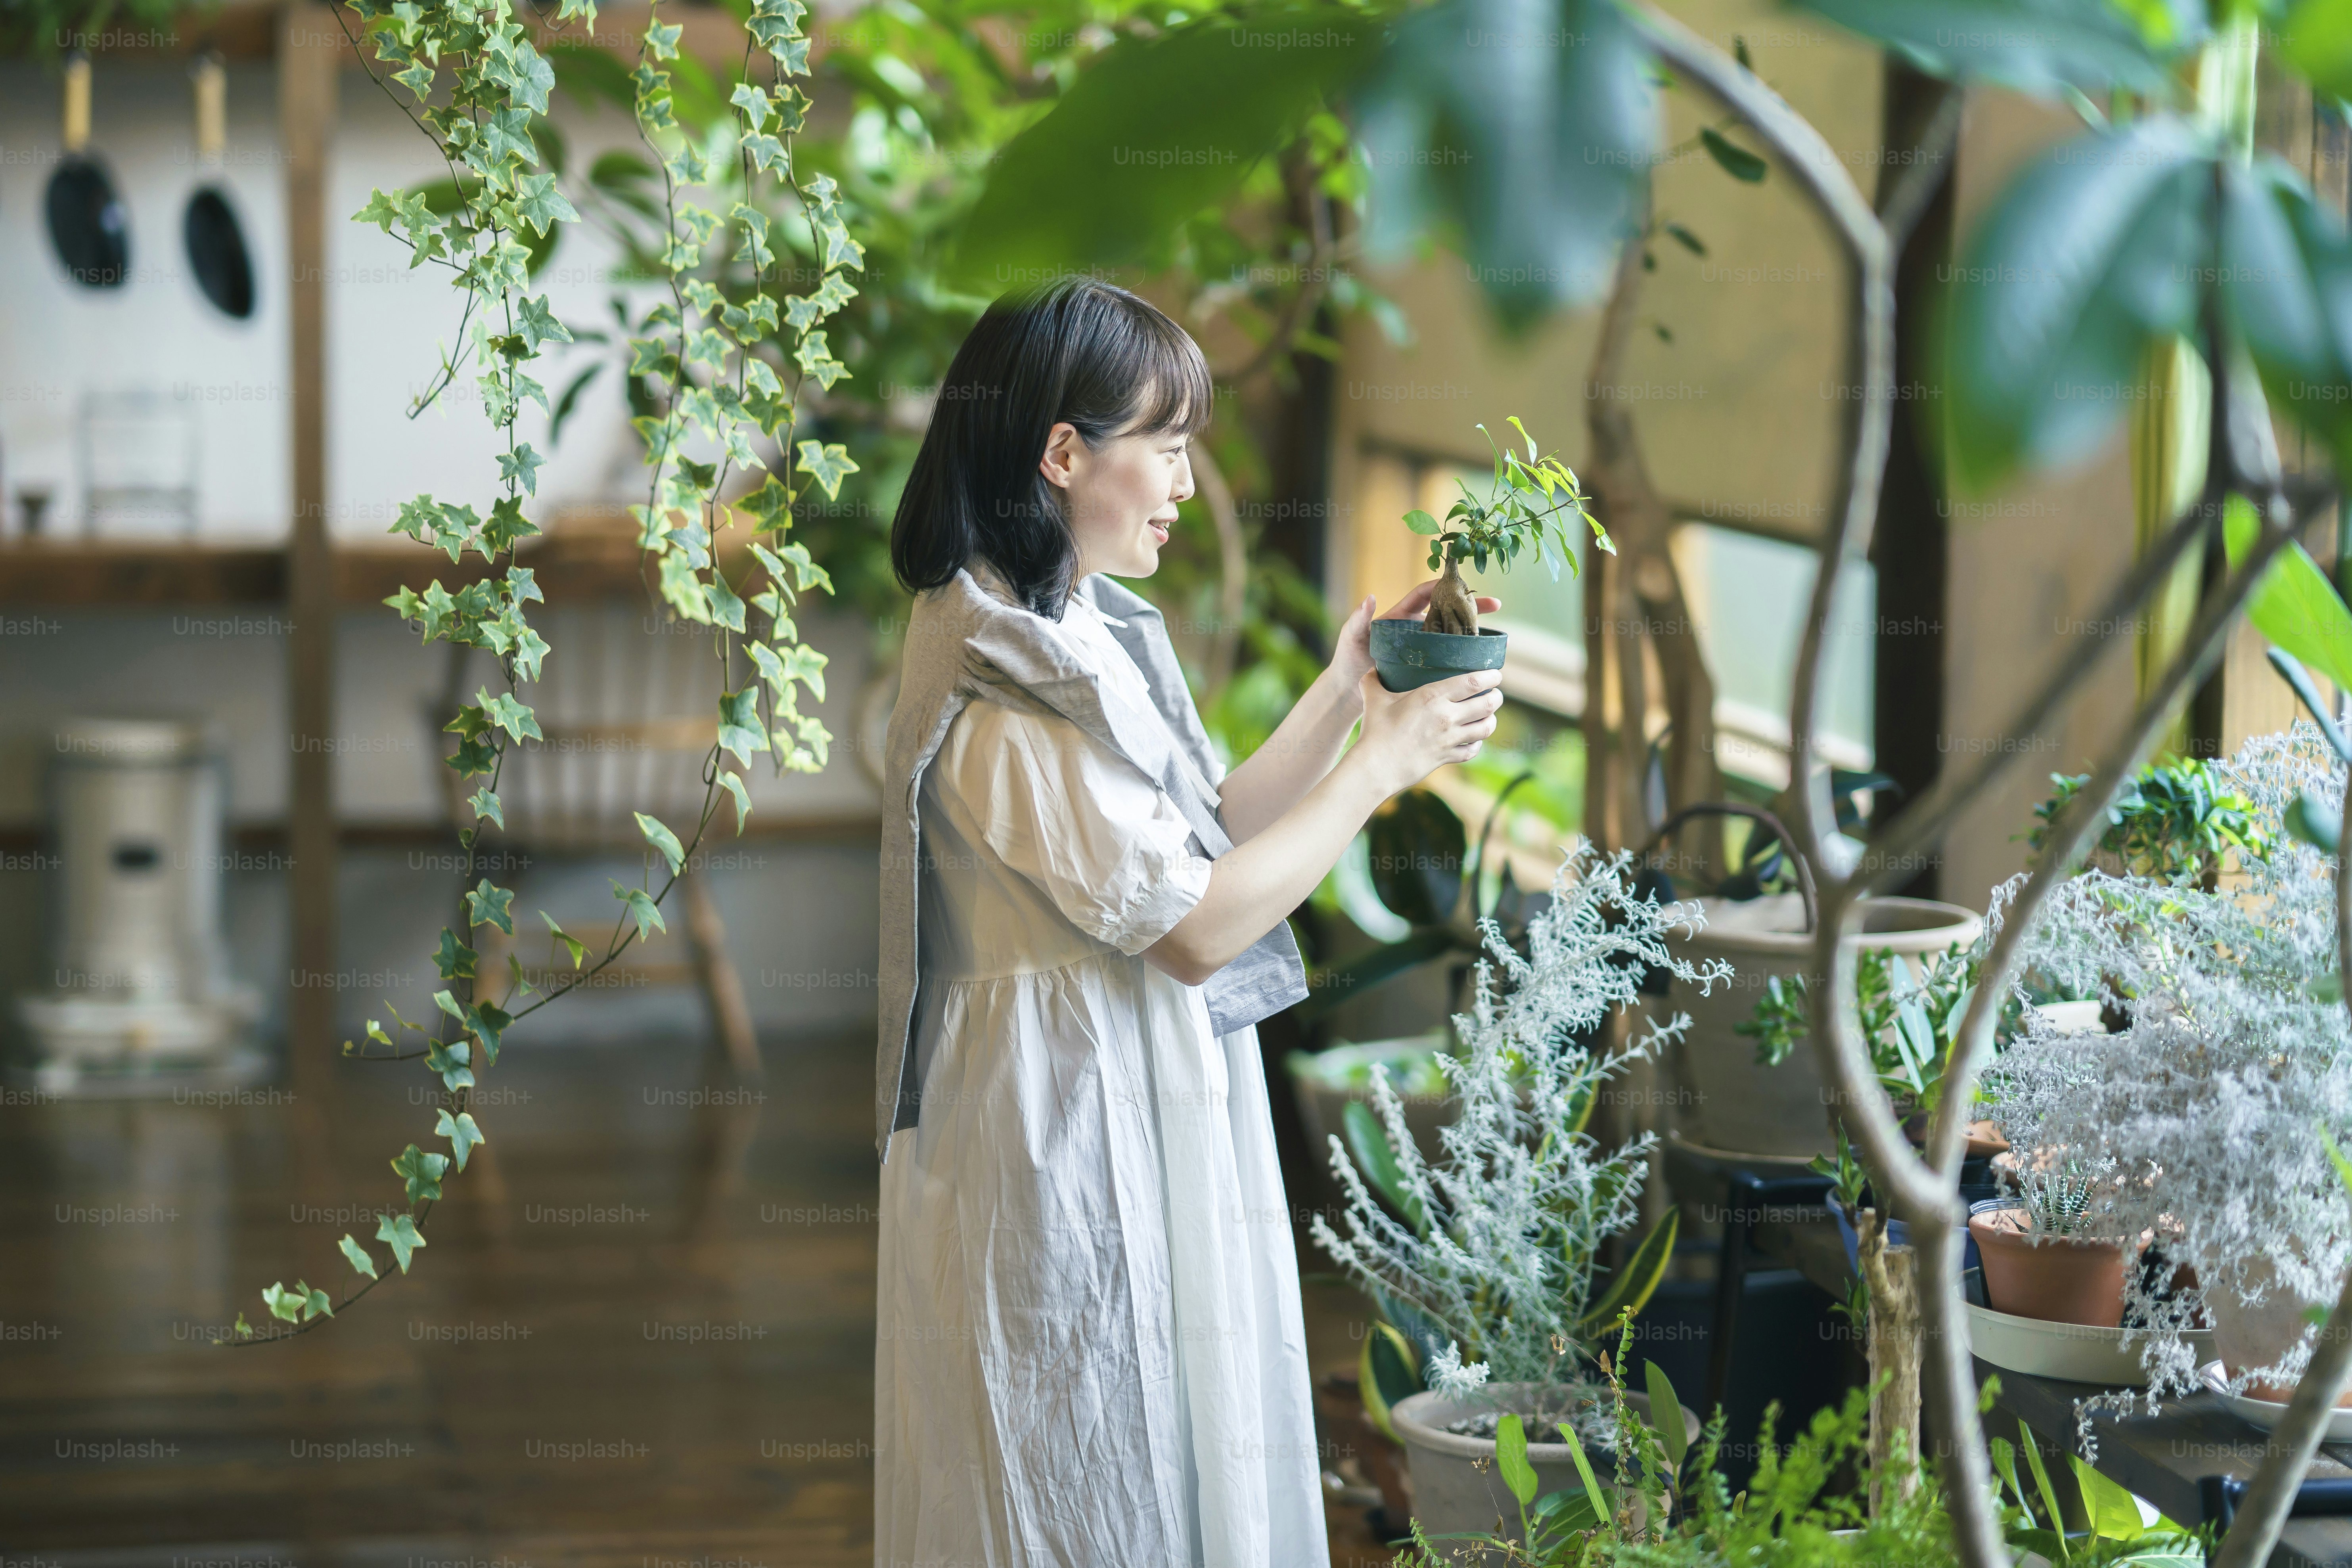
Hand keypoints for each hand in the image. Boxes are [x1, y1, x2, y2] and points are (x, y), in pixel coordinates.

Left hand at [1328, 583, 1503, 698]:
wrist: (1348, 688)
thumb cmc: (1349, 659)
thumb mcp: (1352, 636)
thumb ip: (1359, 618)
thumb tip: (1369, 598)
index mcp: (1401, 615)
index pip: (1426, 594)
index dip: (1444, 585)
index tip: (1464, 584)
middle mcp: (1415, 627)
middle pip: (1448, 609)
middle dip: (1471, 604)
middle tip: (1495, 605)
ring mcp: (1422, 646)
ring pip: (1452, 632)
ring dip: (1474, 629)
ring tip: (1497, 635)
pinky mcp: (1426, 665)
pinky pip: (1449, 655)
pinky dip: (1465, 655)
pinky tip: (1481, 660)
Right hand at [1352, 668, 1502, 795]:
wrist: (1376, 767)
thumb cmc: (1375, 731)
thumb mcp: (1373, 699)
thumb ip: (1373, 681)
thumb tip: (1371, 669)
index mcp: (1432, 697)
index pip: (1473, 682)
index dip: (1490, 676)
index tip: (1495, 674)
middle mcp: (1446, 717)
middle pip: (1487, 703)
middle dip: (1496, 696)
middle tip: (1495, 693)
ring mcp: (1449, 739)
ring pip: (1485, 728)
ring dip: (1492, 719)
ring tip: (1490, 714)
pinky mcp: (1447, 757)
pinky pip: (1472, 750)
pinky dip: (1477, 744)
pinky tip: (1474, 740)